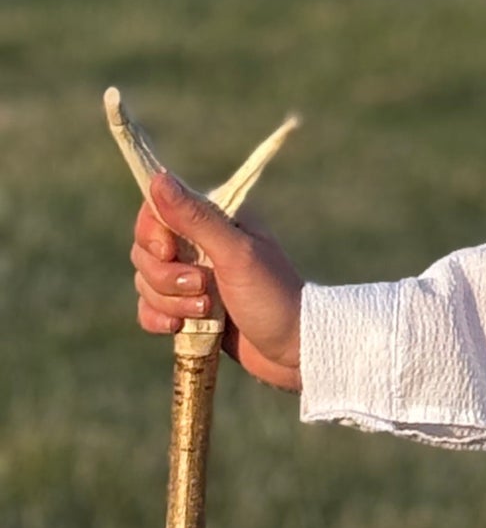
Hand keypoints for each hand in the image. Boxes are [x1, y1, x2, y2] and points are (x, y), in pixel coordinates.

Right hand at [130, 171, 303, 391]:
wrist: (295, 349)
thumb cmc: (273, 296)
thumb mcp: (236, 254)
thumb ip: (196, 219)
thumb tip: (158, 178)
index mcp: (217, 221)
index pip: (159, 211)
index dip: (153, 233)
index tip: (167, 251)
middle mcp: (202, 246)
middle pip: (146, 249)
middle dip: (165, 275)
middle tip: (203, 288)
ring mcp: (193, 278)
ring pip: (146, 281)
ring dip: (169, 301)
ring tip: (207, 311)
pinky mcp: (188, 308)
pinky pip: (149, 308)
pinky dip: (158, 318)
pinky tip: (178, 329)